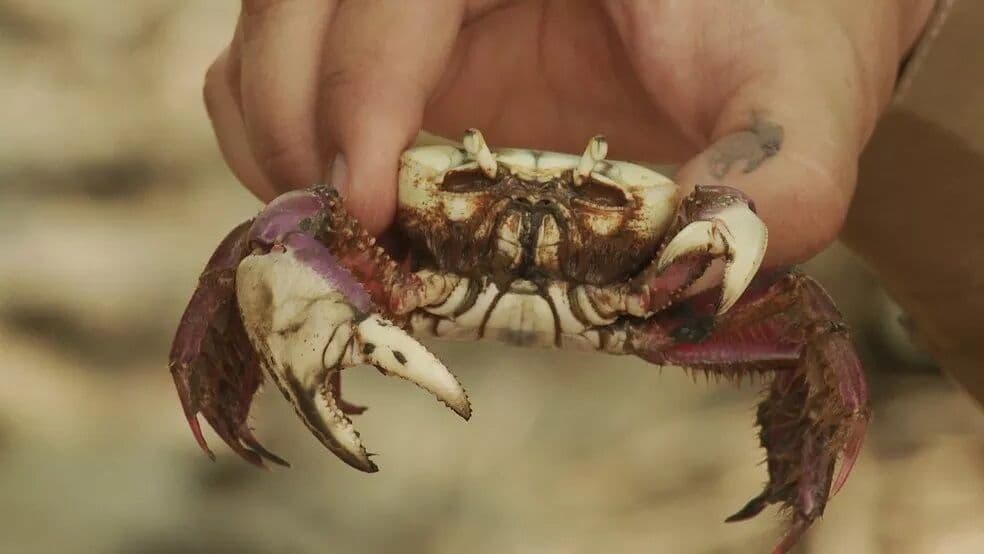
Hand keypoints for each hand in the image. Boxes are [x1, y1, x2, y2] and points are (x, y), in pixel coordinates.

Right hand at [204, 0, 934, 265]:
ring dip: (275, 136)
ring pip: (268, 37)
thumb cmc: (777, 30)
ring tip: (340, 227)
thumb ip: (776, 180)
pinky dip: (280, 138)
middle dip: (294, 122)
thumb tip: (699, 272)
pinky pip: (280, 70)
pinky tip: (347, 205)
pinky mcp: (399, 50)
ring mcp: (411, 4)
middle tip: (345, 235)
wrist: (770, 17)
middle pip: (295, 7)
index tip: (365, 207)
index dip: (356, 96)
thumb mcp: (795, 93)